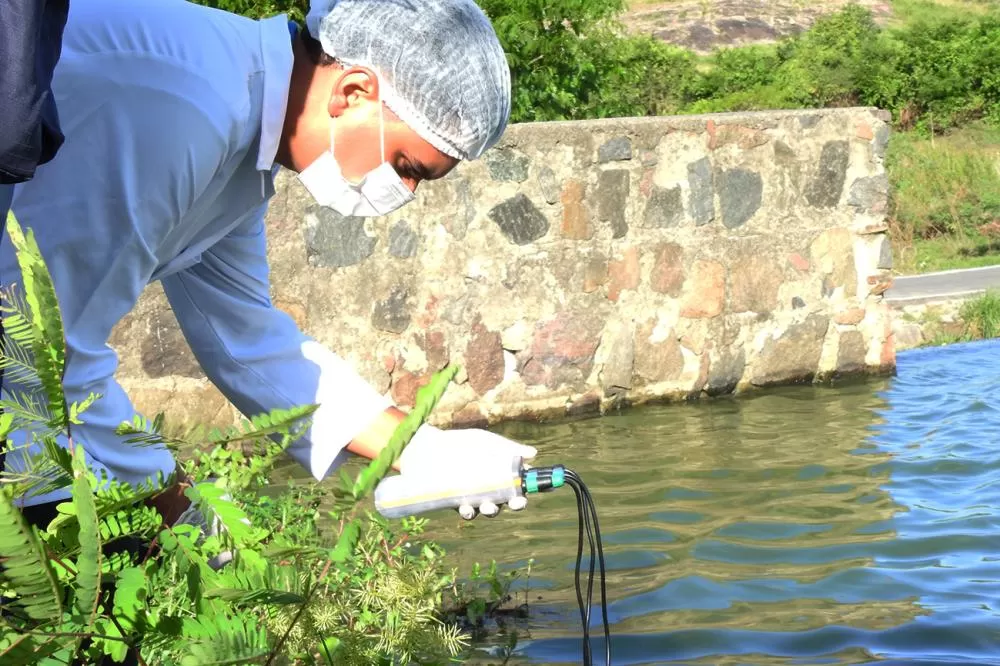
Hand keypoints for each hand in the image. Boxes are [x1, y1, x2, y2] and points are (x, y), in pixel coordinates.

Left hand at [398, 425, 536, 519]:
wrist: (428, 446)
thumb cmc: (461, 442)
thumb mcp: (485, 441)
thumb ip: (508, 447)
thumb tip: (534, 453)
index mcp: (500, 475)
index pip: (520, 485)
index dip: (530, 489)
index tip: (539, 490)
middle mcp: (489, 488)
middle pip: (508, 501)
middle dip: (515, 505)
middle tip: (516, 502)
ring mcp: (473, 496)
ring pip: (488, 510)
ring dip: (491, 510)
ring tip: (487, 505)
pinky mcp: (456, 502)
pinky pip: (467, 512)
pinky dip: (469, 513)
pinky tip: (467, 508)